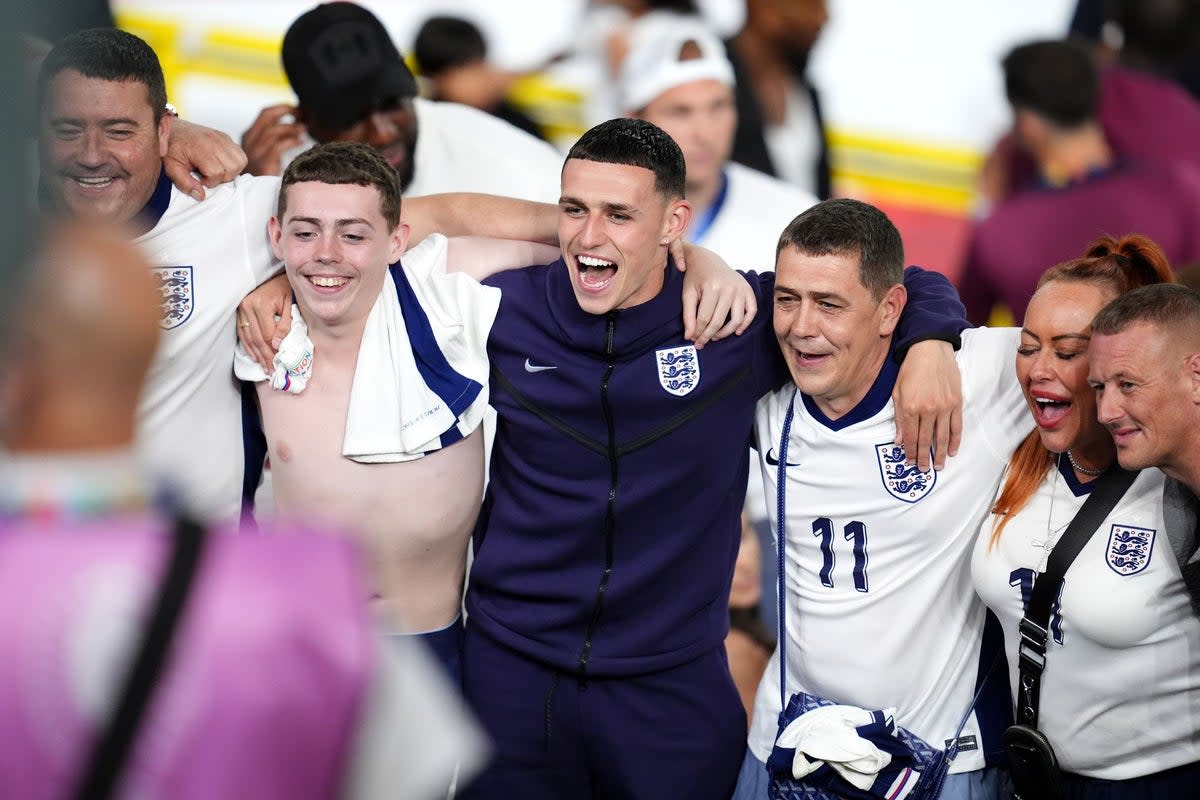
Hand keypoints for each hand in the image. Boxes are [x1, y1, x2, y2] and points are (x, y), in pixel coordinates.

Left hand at [164, 119, 247, 200]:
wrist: (169, 128)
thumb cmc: (170, 148)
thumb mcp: (171, 168)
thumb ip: (184, 183)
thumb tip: (201, 196)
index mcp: (200, 147)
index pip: (216, 172)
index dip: (209, 181)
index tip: (199, 179)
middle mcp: (215, 141)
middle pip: (232, 168)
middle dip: (222, 177)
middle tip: (208, 175)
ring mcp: (222, 138)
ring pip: (240, 162)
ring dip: (231, 171)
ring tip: (216, 170)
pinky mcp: (226, 138)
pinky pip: (240, 155)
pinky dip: (234, 163)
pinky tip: (221, 164)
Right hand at [238, 273, 293, 371]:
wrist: (275, 276)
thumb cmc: (286, 288)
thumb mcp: (291, 304)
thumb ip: (286, 324)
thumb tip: (277, 345)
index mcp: (261, 304)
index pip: (267, 334)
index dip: (273, 350)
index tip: (280, 362)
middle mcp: (247, 306)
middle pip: (257, 338)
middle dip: (265, 356)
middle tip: (272, 370)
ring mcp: (240, 309)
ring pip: (248, 338)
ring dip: (257, 355)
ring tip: (265, 368)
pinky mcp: (238, 312)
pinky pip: (242, 333)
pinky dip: (248, 347)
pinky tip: (255, 357)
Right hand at [241, 104, 305, 176]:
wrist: (256, 196)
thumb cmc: (265, 174)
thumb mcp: (267, 152)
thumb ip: (276, 139)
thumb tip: (298, 125)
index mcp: (249, 136)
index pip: (265, 114)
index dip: (282, 108)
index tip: (297, 110)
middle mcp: (249, 141)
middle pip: (267, 116)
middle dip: (286, 110)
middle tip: (301, 113)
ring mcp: (255, 152)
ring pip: (274, 130)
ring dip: (291, 127)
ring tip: (303, 129)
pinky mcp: (263, 162)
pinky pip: (278, 145)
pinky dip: (291, 141)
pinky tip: (301, 141)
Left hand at [679, 242, 756, 347]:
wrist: (707, 260)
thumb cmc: (696, 277)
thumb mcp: (687, 293)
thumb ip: (688, 315)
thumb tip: (690, 336)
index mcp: (712, 287)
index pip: (704, 319)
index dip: (698, 332)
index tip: (693, 340)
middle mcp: (729, 288)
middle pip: (719, 321)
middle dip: (708, 336)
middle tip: (702, 343)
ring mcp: (741, 289)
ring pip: (737, 320)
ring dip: (726, 333)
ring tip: (715, 337)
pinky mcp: (748, 290)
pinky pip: (752, 311)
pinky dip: (745, 324)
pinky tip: (736, 331)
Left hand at [892, 340, 961, 471]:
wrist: (931, 349)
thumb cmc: (910, 369)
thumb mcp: (897, 392)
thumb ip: (898, 417)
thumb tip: (898, 440)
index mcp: (910, 407)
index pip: (909, 437)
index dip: (909, 452)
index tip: (909, 462)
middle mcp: (927, 410)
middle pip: (925, 440)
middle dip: (923, 458)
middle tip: (923, 470)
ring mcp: (944, 407)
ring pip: (942, 437)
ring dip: (940, 454)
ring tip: (939, 466)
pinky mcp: (956, 403)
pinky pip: (956, 427)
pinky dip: (955, 441)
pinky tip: (953, 451)